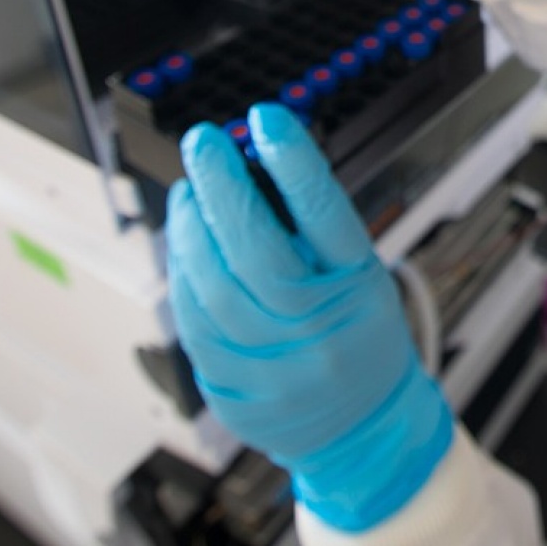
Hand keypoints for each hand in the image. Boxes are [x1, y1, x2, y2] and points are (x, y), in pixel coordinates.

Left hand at [165, 104, 452, 531]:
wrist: (362, 427)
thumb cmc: (357, 334)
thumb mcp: (359, 275)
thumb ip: (312, 229)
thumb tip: (250, 166)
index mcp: (359, 290)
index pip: (326, 216)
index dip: (294, 162)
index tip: (267, 118)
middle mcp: (318, 330)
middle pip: (258, 251)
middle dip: (223, 187)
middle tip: (204, 142)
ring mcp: (273, 366)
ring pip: (213, 286)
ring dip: (192, 228)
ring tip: (188, 191)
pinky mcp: (234, 389)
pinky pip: (194, 323)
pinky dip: (184, 274)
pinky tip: (185, 244)